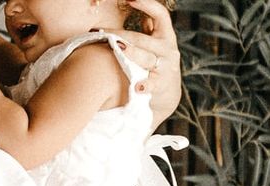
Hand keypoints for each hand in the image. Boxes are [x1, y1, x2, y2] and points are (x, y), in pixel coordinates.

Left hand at [110, 0, 181, 127]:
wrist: (165, 93)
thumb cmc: (154, 63)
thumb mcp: (154, 43)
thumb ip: (149, 28)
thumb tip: (139, 11)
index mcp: (166, 35)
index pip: (160, 15)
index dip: (147, 5)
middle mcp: (168, 49)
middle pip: (142, 39)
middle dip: (120, 35)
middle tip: (101, 33)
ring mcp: (165, 67)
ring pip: (146, 58)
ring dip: (132, 53)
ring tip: (120, 49)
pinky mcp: (162, 84)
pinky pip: (152, 84)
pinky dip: (145, 85)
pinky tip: (137, 86)